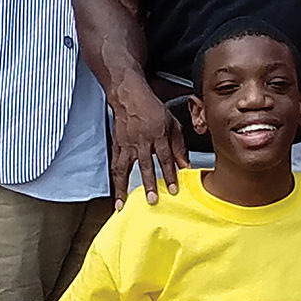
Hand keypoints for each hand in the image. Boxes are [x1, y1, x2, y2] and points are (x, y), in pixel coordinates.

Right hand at [109, 82, 188, 208]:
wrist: (129, 96)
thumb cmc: (151, 108)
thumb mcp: (172, 123)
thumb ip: (179, 146)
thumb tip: (186, 165)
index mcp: (157, 134)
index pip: (165, 157)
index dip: (170, 174)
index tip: (173, 190)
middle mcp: (141, 140)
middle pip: (145, 164)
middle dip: (149, 183)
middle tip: (152, 200)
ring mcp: (126, 143)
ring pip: (124, 168)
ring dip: (123, 187)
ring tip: (122, 204)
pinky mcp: (116, 145)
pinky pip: (114, 165)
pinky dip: (115, 180)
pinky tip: (115, 191)